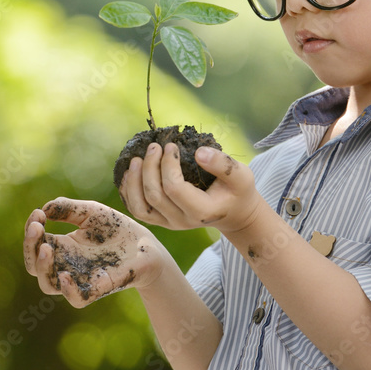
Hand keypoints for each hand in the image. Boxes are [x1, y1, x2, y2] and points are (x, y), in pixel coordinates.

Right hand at [23, 197, 165, 306]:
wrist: (145, 245)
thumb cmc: (116, 228)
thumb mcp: (91, 212)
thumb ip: (68, 208)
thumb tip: (44, 208)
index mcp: (62, 246)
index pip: (36, 243)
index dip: (31, 229)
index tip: (38, 214)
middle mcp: (66, 264)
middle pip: (35, 265)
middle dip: (30, 247)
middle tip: (36, 227)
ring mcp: (80, 279)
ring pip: (48, 285)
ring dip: (42, 267)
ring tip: (46, 248)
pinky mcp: (98, 289)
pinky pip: (76, 299)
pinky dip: (67, 290)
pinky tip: (64, 275)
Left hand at [119, 142, 262, 234]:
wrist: (233, 212)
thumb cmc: (237, 191)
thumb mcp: (241, 175)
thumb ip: (223, 164)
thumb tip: (199, 153)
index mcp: (201, 211)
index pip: (174, 188)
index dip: (168, 164)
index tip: (171, 145)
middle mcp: (182, 221)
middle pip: (154, 196)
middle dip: (149, 168)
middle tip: (153, 146)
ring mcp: (170, 223)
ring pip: (140, 207)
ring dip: (134, 182)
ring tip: (136, 160)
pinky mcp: (162, 220)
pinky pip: (138, 210)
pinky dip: (129, 193)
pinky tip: (130, 174)